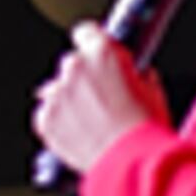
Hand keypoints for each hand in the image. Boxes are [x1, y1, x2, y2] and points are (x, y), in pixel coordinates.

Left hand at [33, 23, 166, 176]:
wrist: (130, 162)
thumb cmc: (145, 128)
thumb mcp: (151, 88)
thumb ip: (133, 73)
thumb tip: (130, 75)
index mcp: (102, 52)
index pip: (85, 32)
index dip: (92, 44)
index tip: (95, 55)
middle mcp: (74, 68)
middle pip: (71, 64)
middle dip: (83, 77)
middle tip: (100, 98)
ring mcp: (56, 95)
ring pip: (57, 90)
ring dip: (69, 100)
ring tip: (91, 121)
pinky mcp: (44, 119)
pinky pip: (46, 114)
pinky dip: (57, 121)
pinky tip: (78, 132)